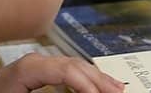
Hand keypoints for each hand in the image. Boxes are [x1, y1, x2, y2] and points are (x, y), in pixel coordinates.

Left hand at [0, 53, 123, 92]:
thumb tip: (82, 91)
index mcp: (29, 68)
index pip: (68, 70)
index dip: (88, 84)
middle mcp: (36, 61)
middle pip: (76, 65)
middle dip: (100, 80)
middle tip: (121, 92)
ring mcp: (37, 63)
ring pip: (75, 66)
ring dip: (97, 78)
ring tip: (117, 89)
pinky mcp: (38, 71)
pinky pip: (68, 70)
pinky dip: (85, 78)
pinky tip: (97, 85)